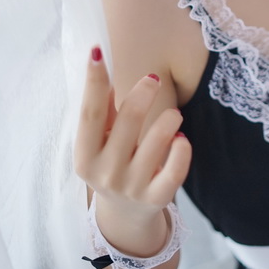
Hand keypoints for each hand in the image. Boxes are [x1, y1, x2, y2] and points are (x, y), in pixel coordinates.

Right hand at [74, 48, 191, 223]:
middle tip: (154, 78)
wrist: (124, 216)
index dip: (93, 82)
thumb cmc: (112, 162)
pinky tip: (182, 139)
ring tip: (174, 114)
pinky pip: (175, 170)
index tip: (98, 52)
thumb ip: (102, 109)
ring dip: (169, 119)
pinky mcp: (157, 198)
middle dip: (142, 94)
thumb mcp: (100, 142)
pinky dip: (182, 149)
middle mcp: (106, 173)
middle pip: (126, 122)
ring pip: (156, 142)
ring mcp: (132, 187)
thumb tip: (103, 63)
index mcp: (85, 155)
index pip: (89, 113)